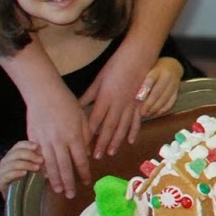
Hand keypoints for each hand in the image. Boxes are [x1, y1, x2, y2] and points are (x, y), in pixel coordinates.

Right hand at [0, 141, 43, 196]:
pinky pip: (7, 175)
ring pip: (12, 163)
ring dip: (25, 164)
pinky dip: (16, 173)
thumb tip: (47, 151)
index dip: (27, 144)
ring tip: (37, 168)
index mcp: (14, 154)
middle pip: (15, 153)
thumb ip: (40, 158)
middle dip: (29, 155)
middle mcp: (6, 161)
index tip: (37, 146)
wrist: (27, 197)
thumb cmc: (34, 178)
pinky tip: (25, 173)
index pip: (18, 145)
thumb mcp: (39, 166)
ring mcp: (2, 171)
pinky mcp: (0, 182)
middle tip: (41, 160)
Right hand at [24, 82, 90, 196]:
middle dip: (68, 182)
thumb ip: (85, 136)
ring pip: (50, 165)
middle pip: (65, 167)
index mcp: (74, 136)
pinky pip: (39, 158)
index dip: (84, 172)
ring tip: (58, 190)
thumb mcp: (82, 118)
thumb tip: (85, 153)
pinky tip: (45, 176)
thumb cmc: (66, 103)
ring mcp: (44, 141)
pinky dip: (42, 168)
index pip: (80, 160)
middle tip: (71, 195)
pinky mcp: (33, 139)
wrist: (43, 93)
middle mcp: (59, 142)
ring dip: (55, 179)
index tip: (87, 182)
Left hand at [83, 40, 157, 156]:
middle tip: (96, 157)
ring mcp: (130, 105)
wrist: (138, 58)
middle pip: (108, 127)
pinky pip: (136, 120)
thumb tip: (77, 107)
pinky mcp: (139, 103)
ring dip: (116, 141)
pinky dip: (133, 131)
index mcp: (105, 98)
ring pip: (122, 127)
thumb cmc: (115, 66)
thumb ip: (89, 95)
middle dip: (102, 143)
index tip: (82, 146)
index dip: (88, 135)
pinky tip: (131, 141)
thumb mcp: (98, 80)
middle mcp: (118, 104)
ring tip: (111, 153)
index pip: (94, 121)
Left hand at [138, 58, 184, 117]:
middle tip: (141, 112)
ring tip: (146, 114)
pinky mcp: (177, 91)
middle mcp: (167, 76)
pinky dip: (163, 109)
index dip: (145, 89)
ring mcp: (174, 84)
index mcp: (157, 70)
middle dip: (149, 104)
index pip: (151, 79)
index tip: (137, 98)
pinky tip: (155, 113)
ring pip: (165, 99)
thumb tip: (131, 94)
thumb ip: (141, 79)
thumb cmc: (154, 69)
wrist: (172, 65)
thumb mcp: (147, 69)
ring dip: (155, 108)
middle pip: (158, 92)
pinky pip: (171, 102)